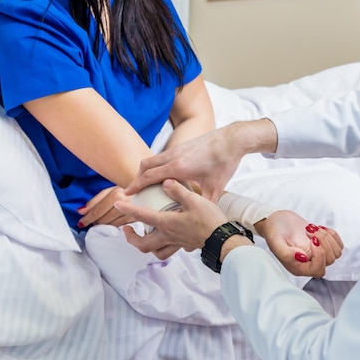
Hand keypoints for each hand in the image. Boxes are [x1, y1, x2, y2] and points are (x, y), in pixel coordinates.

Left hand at [78, 186, 134, 227]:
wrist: (145, 191)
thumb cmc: (124, 190)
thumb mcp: (109, 191)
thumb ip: (94, 201)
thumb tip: (80, 211)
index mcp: (116, 194)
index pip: (98, 211)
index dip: (88, 218)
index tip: (81, 223)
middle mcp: (124, 204)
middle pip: (103, 220)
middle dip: (96, 221)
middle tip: (94, 220)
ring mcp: (131, 213)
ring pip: (110, 225)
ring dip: (104, 224)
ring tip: (104, 218)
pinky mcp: (135, 219)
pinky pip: (118, 226)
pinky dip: (112, 225)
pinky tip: (113, 220)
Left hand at [116, 179, 228, 259]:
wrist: (223, 239)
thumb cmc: (209, 220)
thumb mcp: (194, 200)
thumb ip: (178, 191)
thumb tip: (165, 182)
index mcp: (167, 223)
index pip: (141, 216)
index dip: (127, 209)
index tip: (118, 203)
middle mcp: (169, 236)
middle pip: (143, 244)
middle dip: (131, 238)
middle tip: (126, 228)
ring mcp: (177, 243)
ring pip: (156, 252)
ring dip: (145, 245)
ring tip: (143, 236)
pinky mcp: (185, 245)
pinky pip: (170, 250)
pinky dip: (163, 247)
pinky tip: (166, 238)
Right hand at [125, 126, 243, 202]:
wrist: (232, 140)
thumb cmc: (224, 162)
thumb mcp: (215, 187)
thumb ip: (205, 203)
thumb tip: (202, 219)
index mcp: (178, 167)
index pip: (149, 176)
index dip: (136, 185)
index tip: (127, 194)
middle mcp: (174, 156)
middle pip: (145, 165)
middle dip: (137, 177)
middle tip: (136, 190)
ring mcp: (177, 149)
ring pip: (154, 158)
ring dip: (147, 170)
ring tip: (149, 183)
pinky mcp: (183, 145)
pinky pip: (163, 155)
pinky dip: (158, 165)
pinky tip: (166, 175)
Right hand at [256, 211, 343, 277]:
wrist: (277, 220)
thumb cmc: (274, 230)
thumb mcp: (275, 241)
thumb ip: (285, 253)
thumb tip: (301, 258)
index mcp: (297, 267)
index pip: (317, 270)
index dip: (320, 256)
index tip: (312, 240)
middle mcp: (309, 263)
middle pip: (329, 260)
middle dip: (323, 242)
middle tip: (308, 230)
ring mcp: (317, 254)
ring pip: (336, 253)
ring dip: (327, 237)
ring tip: (312, 228)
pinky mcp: (323, 245)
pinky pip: (338, 245)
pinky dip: (333, 235)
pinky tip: (320, 228)